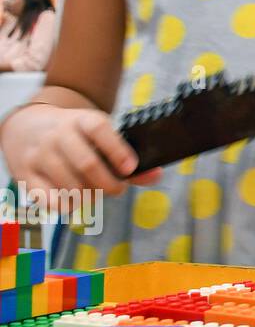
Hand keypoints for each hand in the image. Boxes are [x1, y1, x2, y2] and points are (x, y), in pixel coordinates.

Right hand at [4, 106, 159, 200]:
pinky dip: (68, 206)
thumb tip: (156, 174)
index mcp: (81, 120)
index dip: (117, 150)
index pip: (99, 129)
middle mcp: (58, 135)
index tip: (131, 168)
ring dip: (91, 197)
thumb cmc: (74, 137)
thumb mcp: (97, 135)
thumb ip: (126, 156)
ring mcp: (39, 155)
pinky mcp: (25, 175)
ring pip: (71, 186)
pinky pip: (50, 200)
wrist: (26, 128)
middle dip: (109, 184)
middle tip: (118, 189)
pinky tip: (74, 199)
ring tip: (96, 193)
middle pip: (87, 163)